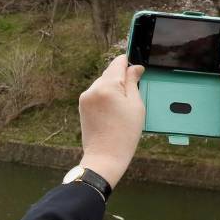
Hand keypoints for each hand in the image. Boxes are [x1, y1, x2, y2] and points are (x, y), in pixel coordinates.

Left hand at [77, 54, 145, 187]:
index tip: (137, 67)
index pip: (117, 63)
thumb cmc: (124, 134)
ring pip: (102, 84)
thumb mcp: (136, 105)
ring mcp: (85, 98)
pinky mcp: (82, 106)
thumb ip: (133, 82)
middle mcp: (92, 89)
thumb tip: (134, 67)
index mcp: (106, 87)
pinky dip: (106, 97)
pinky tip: (113, 112)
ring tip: (123, 108)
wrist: (104, 156)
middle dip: (122, 79)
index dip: (129, 63)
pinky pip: (96, 94)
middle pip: (109, 74)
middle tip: (134, 95)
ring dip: (113, 89)